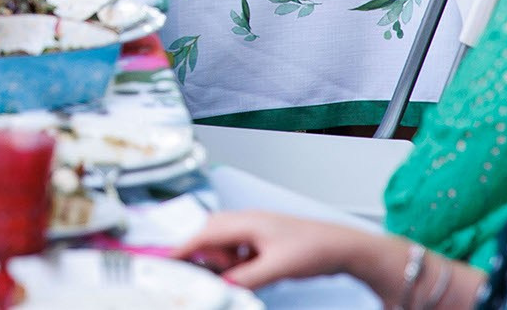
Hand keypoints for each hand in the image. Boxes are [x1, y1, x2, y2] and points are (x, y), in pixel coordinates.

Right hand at [174, 212, 378, 289]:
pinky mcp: (261, 241)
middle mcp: (247, 222)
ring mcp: (254, 230)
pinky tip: (244, 274)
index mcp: (246, 222)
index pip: (204, 233)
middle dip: (205, 257)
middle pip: (209, 236)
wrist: (341, 247)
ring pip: (222, 244)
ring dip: (222, 262)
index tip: (166, 260)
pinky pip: (236, 250)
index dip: (183, 247)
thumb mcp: (276, 268)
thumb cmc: (313, 249)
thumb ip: (245, 277)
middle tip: (210, 274)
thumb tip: (221, 284)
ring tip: (235, 276)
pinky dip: (233, 263)